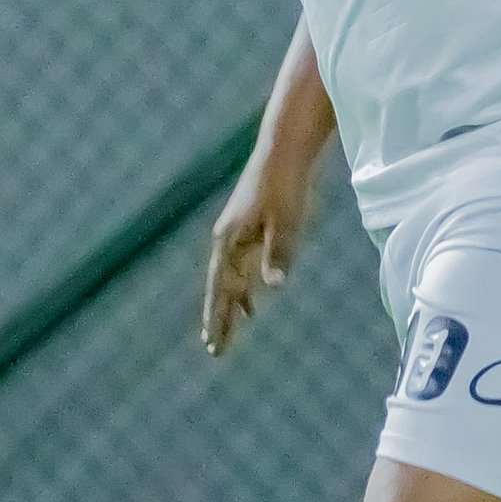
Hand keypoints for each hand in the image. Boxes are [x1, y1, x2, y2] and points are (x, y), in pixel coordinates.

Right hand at [201, 148, 316, 356]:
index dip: (218, 317)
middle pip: (220, 288)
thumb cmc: (284, 186)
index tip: (214, 344)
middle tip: (215, 350)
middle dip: (218, 319)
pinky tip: (251, 306)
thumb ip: (278, 254)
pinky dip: (243, 290)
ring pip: (230, 281)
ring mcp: (237, 235)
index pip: (220, 288)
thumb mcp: (286, 222)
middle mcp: (227, 241)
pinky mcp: (249, 230)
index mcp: (229, 241)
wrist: (283, 151)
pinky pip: (241, 269)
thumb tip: (272, 287)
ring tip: (227, 335)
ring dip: (229, 307)